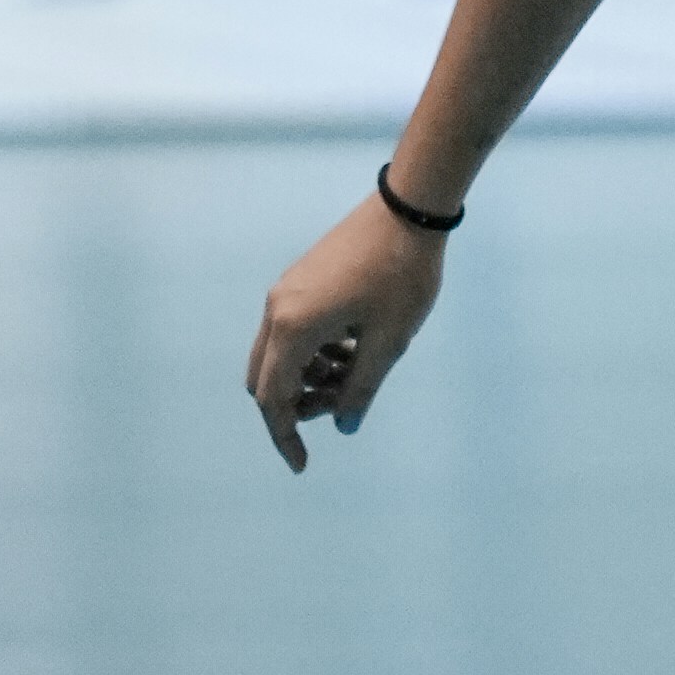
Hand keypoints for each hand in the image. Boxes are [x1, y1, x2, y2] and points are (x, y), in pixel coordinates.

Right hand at [245, 185, 453, 469]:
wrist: (408, 209)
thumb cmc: (403, 276)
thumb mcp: (388, 343)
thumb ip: (360, 389)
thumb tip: (344, 425)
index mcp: (294, 327)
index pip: (273, 399)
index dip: (285, 436)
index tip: (303, 464)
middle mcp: (278, 309)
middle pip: (265, 379)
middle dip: (294, 406)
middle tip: (338, 409)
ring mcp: (286, 291)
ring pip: (279, 354)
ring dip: (307, 378)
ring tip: (355, 375)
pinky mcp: (300, 281)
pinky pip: (292, 330)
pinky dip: (313, 352)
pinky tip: (353, 348)